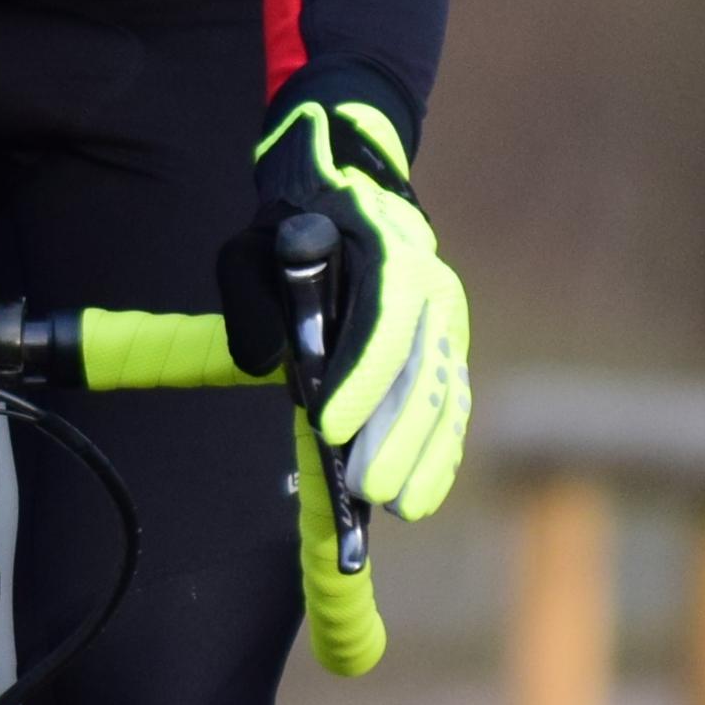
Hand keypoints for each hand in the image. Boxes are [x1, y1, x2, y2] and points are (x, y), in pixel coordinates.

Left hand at [216, 95, 470, 520]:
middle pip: (423, 371)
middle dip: (395, 436)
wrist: (352, 198)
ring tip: (398, 506)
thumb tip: (264, 361)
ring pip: (447, 397)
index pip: (384, 318)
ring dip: (425, 456)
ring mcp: (448, 325)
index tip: (327, 424)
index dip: (361, 375)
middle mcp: (434, 289)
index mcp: (390, 252)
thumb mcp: (252, 244)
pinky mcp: (450, 354)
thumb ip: (250, 295)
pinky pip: (453, 409)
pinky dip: (440, 454)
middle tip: (365, 488)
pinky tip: (421, 496)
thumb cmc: (296, 229)